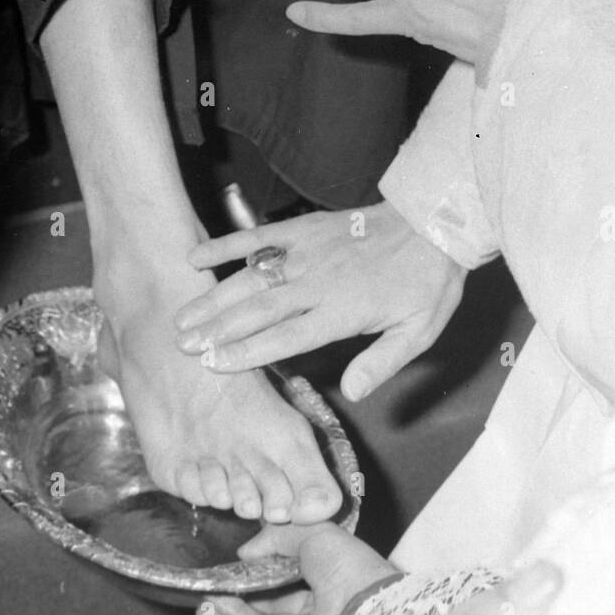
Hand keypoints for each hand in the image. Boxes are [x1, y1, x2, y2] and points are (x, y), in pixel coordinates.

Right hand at [176, 200, 465, 400]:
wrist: (432, 222)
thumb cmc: (426, 282)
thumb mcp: (419, 331)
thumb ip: (383, 362)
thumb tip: (353, 392)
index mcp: (343, 311)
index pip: (287, 337)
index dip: (248, 352)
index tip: (214, 364)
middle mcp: (317, 282)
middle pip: (258, 309)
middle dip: (217, 329)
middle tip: (182, 346)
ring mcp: (307, 251)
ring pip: (251, 277)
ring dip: (214, 297)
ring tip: (182, 316)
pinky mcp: (304, 228)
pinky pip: (259, 236)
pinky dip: (226, 245)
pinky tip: (196, 257)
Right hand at [199, 523, 394, 614]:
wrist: (363, 612)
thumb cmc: (349, 568)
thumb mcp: (316, 534)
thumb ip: (279, 535)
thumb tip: (249, 549)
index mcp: (335, 572)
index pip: (296, 566)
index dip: (269, 560)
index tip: (244, 557)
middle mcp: (321, 600)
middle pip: (277, 595)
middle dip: (247, 586)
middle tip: (222, 579)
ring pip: (264, 612)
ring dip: (235, 603)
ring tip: (212, 593)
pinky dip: (237, 614)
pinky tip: (218, 605)